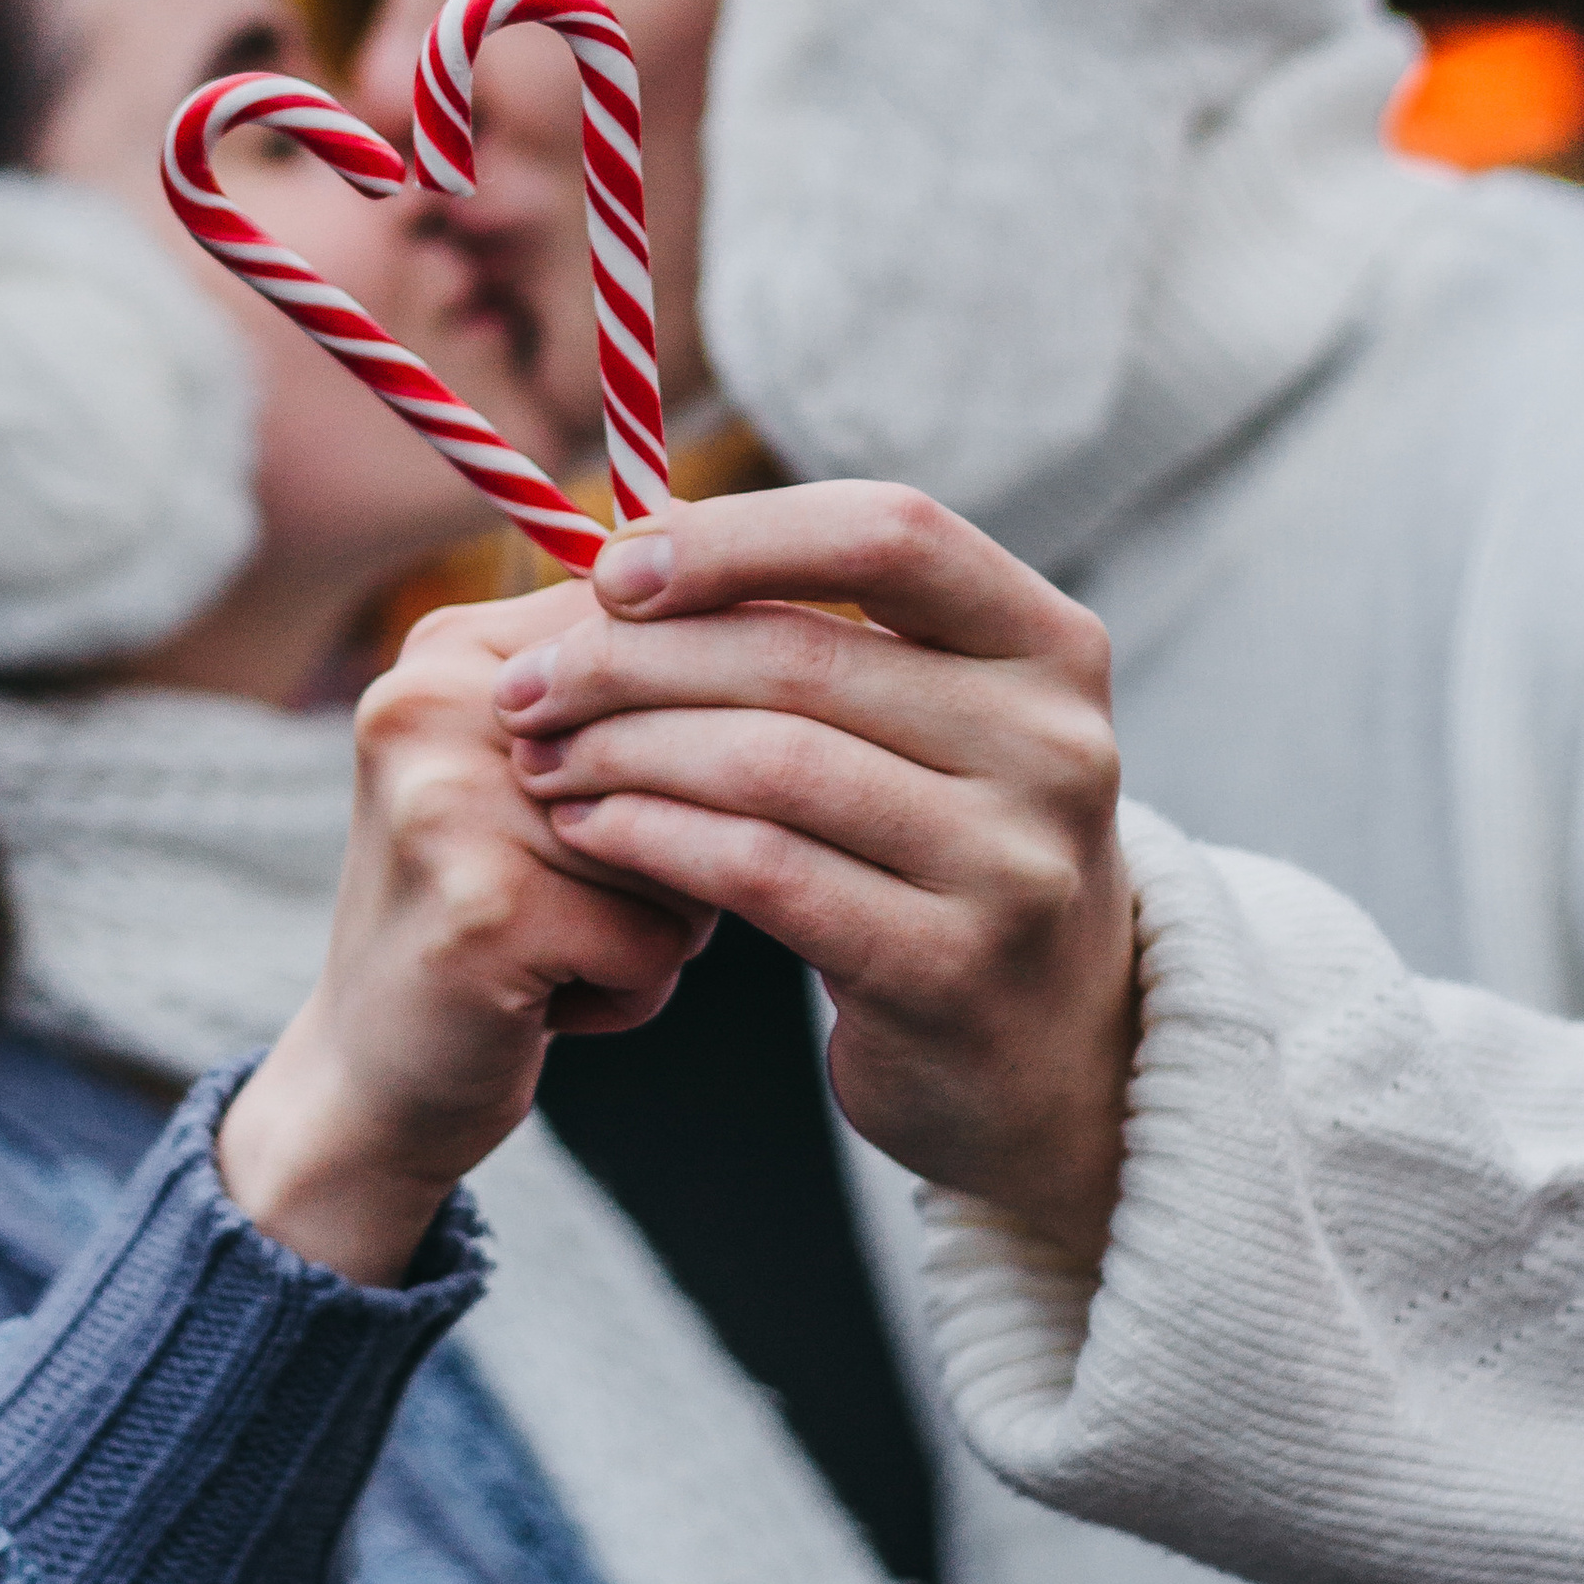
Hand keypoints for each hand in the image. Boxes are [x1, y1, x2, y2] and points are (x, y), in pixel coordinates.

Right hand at [217, 591, 716, 1283]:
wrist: (370, 1078)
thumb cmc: (496, 912)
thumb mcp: (545, 777)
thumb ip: (637, 700)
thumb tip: (805, 651)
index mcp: (453, 647)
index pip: (664, 629)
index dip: (704, 733)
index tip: (630, 806)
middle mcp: (432, 700)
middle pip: (687, 743)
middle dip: (681, 837)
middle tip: (587, 890)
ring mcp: (448, 801)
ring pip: (686, 844)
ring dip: (660, 921)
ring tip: (559, 944)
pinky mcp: (484, 908)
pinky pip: (659, 941)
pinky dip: (633, 989)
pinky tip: (547, 1002)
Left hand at [491, 488, 1135, 1263]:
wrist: (1040, 1051)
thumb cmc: (936, 844)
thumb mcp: (927, 720)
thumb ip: (817, 631)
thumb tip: (621, 552)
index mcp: (1049, 643)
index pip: (887, 532)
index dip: (736, 536)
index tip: (611, 568)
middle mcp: (1055, 743)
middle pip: (802, 655)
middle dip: (632, 660)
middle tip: (528, 687)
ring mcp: (1012, 863)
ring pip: (771, 763)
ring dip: (626, 751)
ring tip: (544, 757)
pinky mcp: (948, 968)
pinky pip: (762, 872)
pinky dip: (655, 836)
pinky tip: (592, 827)